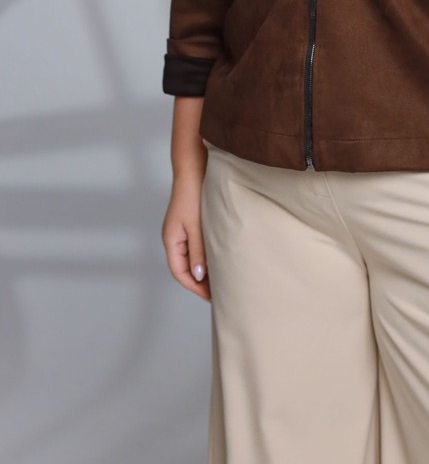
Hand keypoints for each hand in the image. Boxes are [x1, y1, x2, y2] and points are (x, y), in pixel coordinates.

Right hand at [162, 171, 210, 300]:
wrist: (194, 167)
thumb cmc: (193, 194)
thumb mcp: (197, 226)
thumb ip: (198, 251)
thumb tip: (199, 276)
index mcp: (171, 239)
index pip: (179, 272)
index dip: (195, 286)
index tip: (211, 296)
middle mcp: (174, 237)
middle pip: (184, 266)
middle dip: (200, 281)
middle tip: (219, 291)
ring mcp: (182, 229)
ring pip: (191, 256)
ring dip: (204, 268)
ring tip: (221, 277)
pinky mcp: (191, 222)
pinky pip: (196, 245)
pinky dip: (206, 254)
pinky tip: (219, 256)